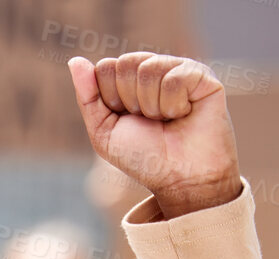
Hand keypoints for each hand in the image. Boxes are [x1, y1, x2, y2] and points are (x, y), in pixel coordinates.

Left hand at [68, 53, 240, 219]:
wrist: (180, 178)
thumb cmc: (143, 157)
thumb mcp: (104, 131)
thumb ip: (88, 96)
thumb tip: (75, 60)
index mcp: (129, 80)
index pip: (106, 67)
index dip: (111, 98)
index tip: (126, 119)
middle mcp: (154, 70)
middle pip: (125, 63)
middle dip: (130, 100)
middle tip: (149, 121)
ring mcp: (180, 69)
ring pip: (149, 68)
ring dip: (152, 106)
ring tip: (167, 120)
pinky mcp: (203, 76)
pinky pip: (175, 78)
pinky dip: (174, 105)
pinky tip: (185, 114)